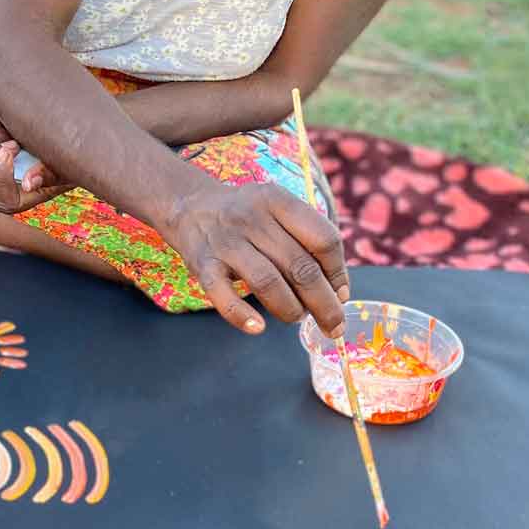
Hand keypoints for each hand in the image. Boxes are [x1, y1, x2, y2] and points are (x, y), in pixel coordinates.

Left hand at [0, 119, 73, 212]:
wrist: (58, 136)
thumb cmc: (65, 157)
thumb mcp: (64, 165)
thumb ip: (48, 175)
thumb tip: (28, 184)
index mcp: (22, 199)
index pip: (4, 203)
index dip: (2, 179)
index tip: (10, 151)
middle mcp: (0, 189)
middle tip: (9, 142)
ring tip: (12, 129)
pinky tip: (6, 124)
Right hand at [162, 182, 348, 337]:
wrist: (188, 205)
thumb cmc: (245, 215)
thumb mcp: (277, 208)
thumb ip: (306, 240)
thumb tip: (337, 291)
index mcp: (278, 201)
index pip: (323, 239)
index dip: (338, 272)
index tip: (341, 293)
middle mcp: (252, 218)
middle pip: (301, 267)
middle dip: (325, 305)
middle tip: (333, 325)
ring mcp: (226, 242)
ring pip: (268, 283)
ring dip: (290, 311)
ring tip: (295, 318)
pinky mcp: (202, 264)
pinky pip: (223, 296)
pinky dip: (241, 316)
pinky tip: (257, 327)